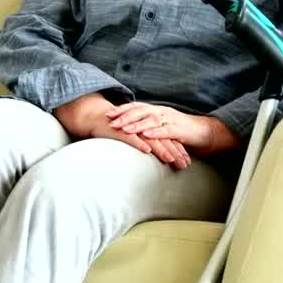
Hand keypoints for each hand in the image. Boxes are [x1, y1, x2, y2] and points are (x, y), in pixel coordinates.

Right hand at [53, 93, 189, 168]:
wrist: (95, 117)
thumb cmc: (116, 129)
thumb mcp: (135, 135)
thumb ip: (146, 143)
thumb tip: (157, 157)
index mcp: (147, 126)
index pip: (167, 138)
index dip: (178, 149)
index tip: (187, 163)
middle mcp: (142, 125)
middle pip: (162, 139)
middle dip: (175, 152)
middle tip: (184, 166)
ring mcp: (131, 127)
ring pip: (150, 139)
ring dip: (161, 149)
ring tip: (170, 160)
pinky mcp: (119, 129)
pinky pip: (130, 137)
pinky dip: (139, 142)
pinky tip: (147, 150)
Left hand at [106, 102, 237, 155]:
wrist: (207, 133)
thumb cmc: (182, 132)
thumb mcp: (162, 127)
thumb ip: (149, 127)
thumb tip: (131, 131)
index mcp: (157, 110)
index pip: (136, 107)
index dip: (122, 110)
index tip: (107, 114)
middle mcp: (162, 112)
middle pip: (141, 111)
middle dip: (124, 116)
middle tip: (110, 121)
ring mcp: (171, 120)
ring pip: (151, 119)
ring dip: (137, 124)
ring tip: (124, 129)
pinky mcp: (180, 130)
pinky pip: (166, 130)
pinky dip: (156, 133)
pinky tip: (146, 135)